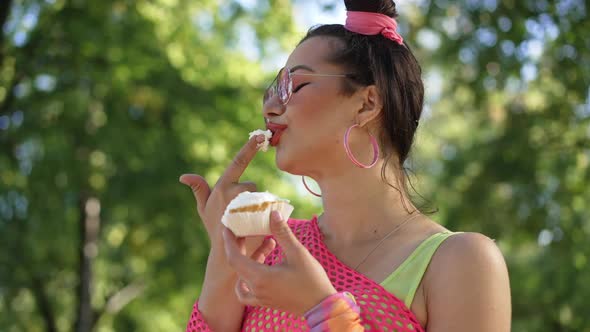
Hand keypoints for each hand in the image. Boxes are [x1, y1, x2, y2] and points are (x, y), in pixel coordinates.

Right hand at [179, 134, 267, 252]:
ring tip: (247, 220)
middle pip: (252, 186)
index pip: (237, 163)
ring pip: (260, 196)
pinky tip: (258, 224)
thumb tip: (184, 176)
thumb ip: (198, 189)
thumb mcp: (204, 209)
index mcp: (222, 187)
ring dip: (257, 205)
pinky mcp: (259, 214)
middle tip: (240, 214)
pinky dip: (266, 213)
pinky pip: (268, 206)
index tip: (258, 136)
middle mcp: (233, 193)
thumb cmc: (214, 228)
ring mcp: (246, 203)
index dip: (249, 148)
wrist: (226, 253)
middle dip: (249, 197)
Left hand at [223, 210, 336, 315]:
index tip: (226, 228)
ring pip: (244, 276)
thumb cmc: (311, 279)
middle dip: (239, 247)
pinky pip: (247, 291)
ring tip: (267, 246)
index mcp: (260, 277)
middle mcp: (256, 289)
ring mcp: (260, 297)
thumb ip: (282, 233)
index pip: (234, 258)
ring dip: (249, 259)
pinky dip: (246, 279)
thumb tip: (273, 213)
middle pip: (238, 265)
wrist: (321, 306)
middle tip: (244, 232)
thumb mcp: (298, 252)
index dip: (229, 242)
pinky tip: (259, 268)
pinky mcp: (266, 301)